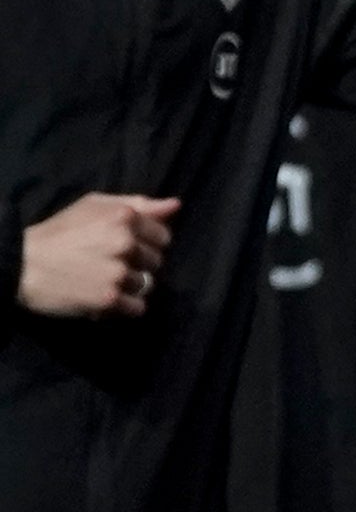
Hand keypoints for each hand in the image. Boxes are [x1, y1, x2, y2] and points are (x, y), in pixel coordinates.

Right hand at [17, 194, 177, 318]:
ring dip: (130, 286)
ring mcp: (119, 273)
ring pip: (147, 284)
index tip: (128, 248)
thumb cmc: (58, 232)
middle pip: (156, 261)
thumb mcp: (94, 205)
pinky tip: (107, 299)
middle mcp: (127, 244)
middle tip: (112, 265)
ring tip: (106, 282)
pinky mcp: (108, 300)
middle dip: (139, 264)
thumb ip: (139, 204)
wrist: (22, 266)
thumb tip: (176, 205)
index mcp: (126, 217)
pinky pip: (137, 307)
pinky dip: (125, 307)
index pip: (163, 236)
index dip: (147, 243)